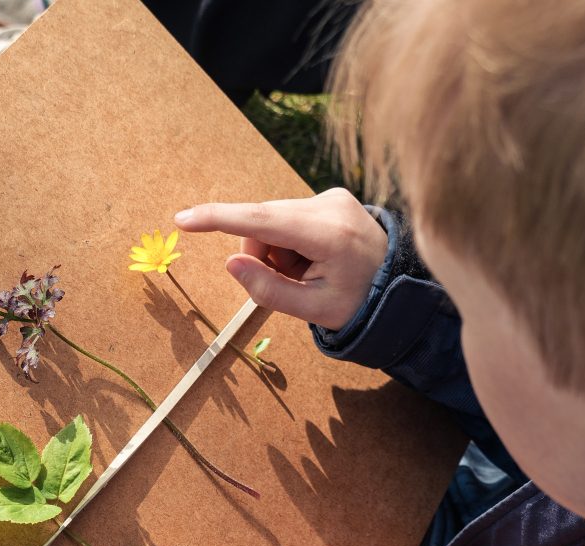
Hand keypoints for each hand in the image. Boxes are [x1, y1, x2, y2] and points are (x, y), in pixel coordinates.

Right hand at [174, 188, 387, 330]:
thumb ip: (268, 291)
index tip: (184, 219)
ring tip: (309, 272)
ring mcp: (333, 197)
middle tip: (292, 283)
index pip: (261, 222)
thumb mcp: (314, 310)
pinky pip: (290, 217)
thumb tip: (231, 263)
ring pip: (274, 221)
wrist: (401, 285)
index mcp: (328, 235)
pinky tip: (316, 258)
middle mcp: (330, 205)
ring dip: (278, 250)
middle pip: (264, 224)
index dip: (219, 220)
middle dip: (264, 255)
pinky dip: (291, 242)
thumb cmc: (360, 303)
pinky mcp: (332, 197)